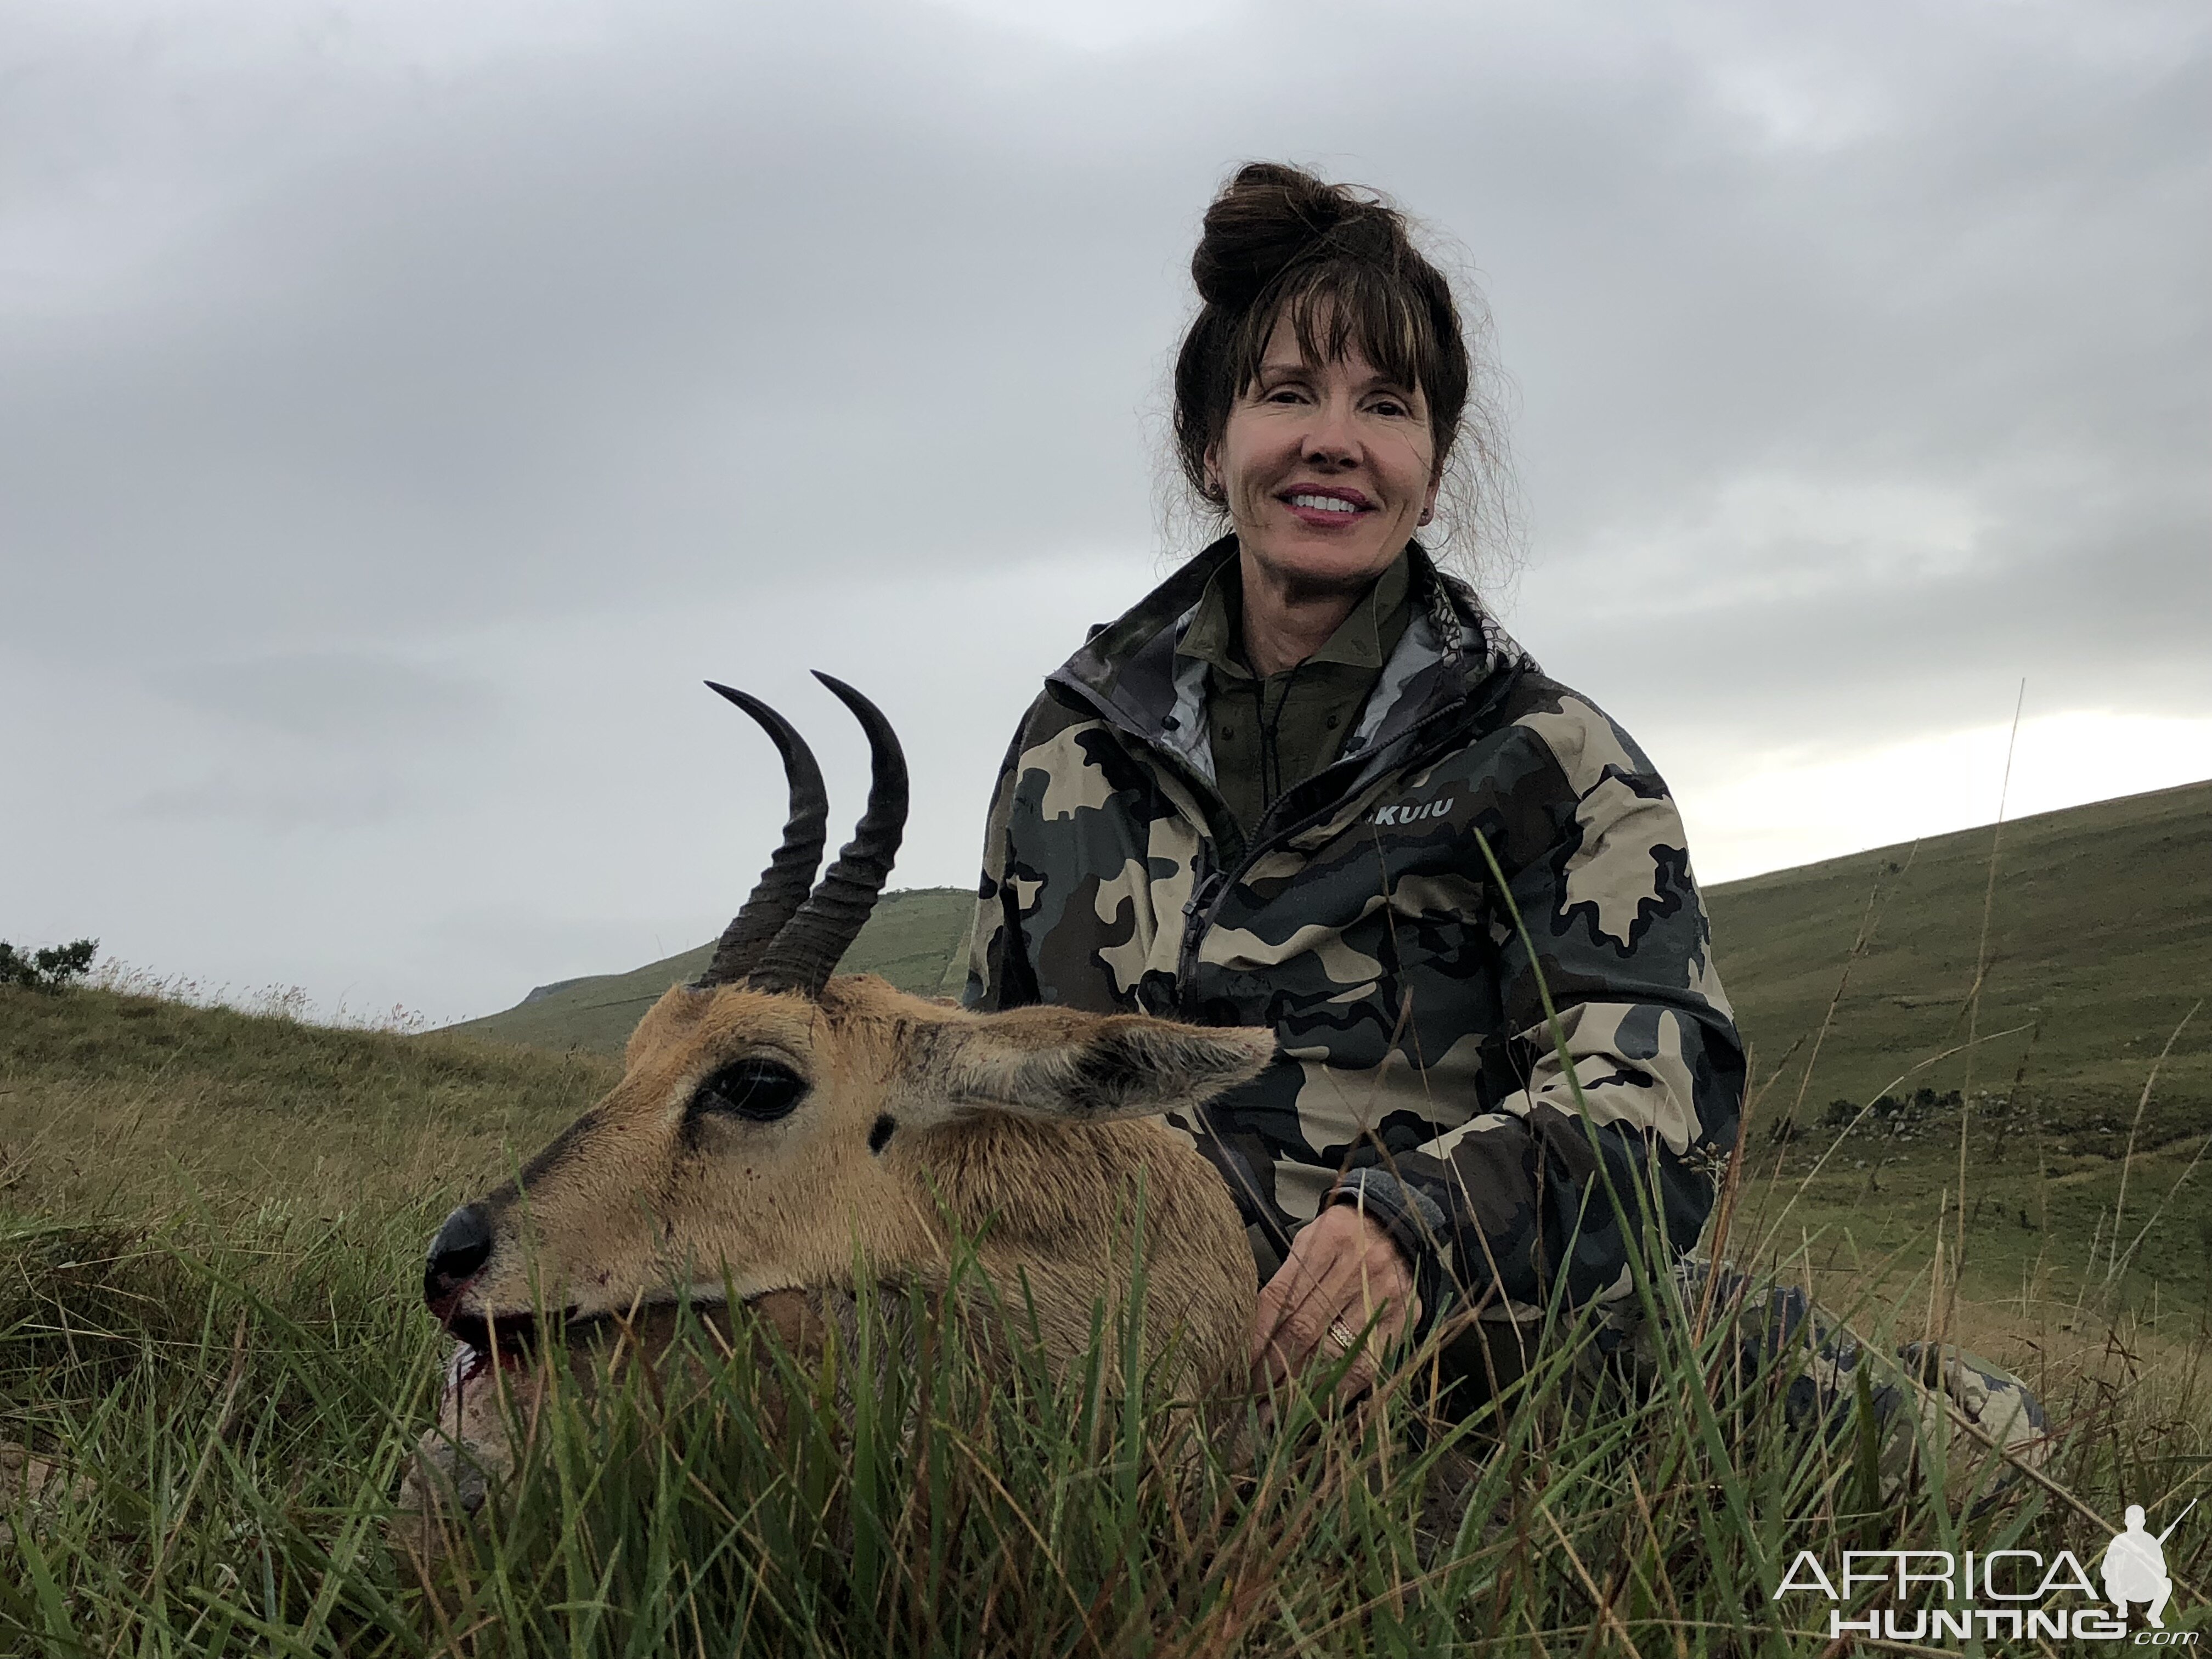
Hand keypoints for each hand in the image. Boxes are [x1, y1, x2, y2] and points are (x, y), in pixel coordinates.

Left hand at [1250, 1204, 1419, 1398]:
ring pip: (1336, 1353)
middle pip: (1305, 1329)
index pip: (1281, 1299)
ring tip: (1277, 1413)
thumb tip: (1253, 1335)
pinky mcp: (1405, 1319)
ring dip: (1303, 1389)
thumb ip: (1285, 1281)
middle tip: (1251, 1398)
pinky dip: (1340, 1392)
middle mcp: (1358, 1267)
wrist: (1400, 1225)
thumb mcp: (1309, 1240)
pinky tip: (1318, 1408)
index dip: (1257, 1337)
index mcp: (1327, 1241)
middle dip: (1273, 1369)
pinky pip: (1369, 1366)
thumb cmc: (1344, 1235)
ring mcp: (1384, 1295)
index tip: (1238, 1366)